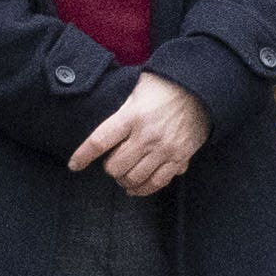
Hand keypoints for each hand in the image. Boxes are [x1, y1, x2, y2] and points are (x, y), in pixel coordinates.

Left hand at [69, 72, 206, 196]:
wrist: (201, 90)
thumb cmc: (164, 86)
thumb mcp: (137, 88)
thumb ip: (120, 108)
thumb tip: (103, 127)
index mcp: (132, 114)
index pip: (100, 140)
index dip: (83, 156)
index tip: (74, 165)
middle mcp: (147, 135)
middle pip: (115, 166)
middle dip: (109, 167)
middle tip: (111, 161)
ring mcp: (164, 149)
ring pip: (133, 178)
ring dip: (123, 179)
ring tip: (123, 174)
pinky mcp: (179, 158)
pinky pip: (157, 183)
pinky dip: (142, 189)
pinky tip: (135, 187)